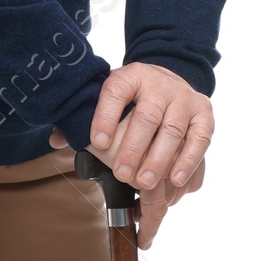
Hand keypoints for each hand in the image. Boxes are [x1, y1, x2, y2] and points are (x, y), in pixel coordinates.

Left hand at [48, 62, 213, 250]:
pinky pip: (200, 139)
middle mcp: (160, 85)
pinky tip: (175, 181)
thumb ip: (82, 117)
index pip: (116, 91)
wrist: (167, 79)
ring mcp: (184, 99)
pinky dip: (189, 161)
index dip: (105, 116)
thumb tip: (56, 140)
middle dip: (134, 148)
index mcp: (130, 77)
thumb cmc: (131, 98)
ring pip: (174, 130)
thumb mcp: (106, 97)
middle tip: (121, 174)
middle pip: (148, 116)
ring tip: (145, 184)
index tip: (96, 143)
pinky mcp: (204, 114)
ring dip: (159, 160)